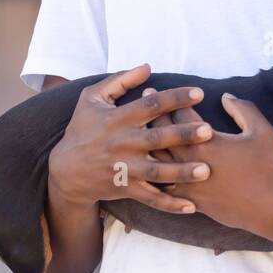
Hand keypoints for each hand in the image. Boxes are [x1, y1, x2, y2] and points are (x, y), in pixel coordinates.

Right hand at [47, 64, 212, 213]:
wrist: (64, 170)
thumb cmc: (83, 128)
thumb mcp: (93, 99)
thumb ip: (120, 80)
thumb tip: (148, 66)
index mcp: (119, 119)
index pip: (151, 105)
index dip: (175, 98)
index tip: (199, 93)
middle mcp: (123, 144)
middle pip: (157, 139)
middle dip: (183, 135)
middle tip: (208, 131)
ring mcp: (125, 169)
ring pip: (157, 172)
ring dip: (182, 172)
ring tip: (205, 170)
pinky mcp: (126, 189)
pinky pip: (150, 198)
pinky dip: (170, 204)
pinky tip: (191, 206)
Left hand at [150, 93, 272, 235]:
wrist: (270, 210)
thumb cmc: (269, 169)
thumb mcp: (263, 132)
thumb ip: (243, 110)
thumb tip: (226, 96)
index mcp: (207, 143)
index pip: (181, 117)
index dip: (167, 101)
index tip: (153, 89)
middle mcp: (192, 163)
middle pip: (163, 137)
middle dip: (150, 118)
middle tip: (138, 108)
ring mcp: (189, 184)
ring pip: (159, 163)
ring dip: (148, 146)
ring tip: (138, 134)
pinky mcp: (191, 201)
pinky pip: (163, 187)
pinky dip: (153, 176)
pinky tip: (146, 171)